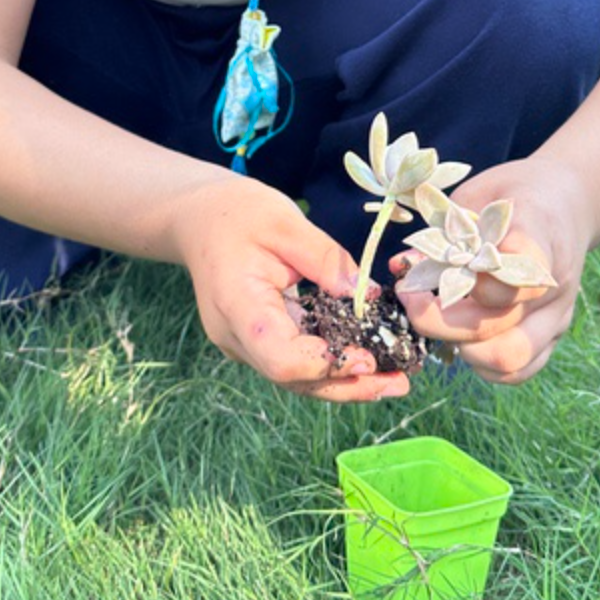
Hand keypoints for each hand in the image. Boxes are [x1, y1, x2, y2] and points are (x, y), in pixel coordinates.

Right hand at [175, 179, 411, 402]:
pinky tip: (367, 361)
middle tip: (400, 382)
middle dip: (348, 385)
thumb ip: (326, 260)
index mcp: (237, 305)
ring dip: (345, 382)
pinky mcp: (256, 342)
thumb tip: (368, 298)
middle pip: (294, 379)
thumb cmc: (238, 214)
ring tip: (395, 379)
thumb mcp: (285, 223)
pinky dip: (330, 365)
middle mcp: (236, 338)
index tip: (368, 356)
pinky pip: (295, 362)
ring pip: (296, 379)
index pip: (279, 357)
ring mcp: (243, 345)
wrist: (199, 219)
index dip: (325, 364)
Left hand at [388, 157, 594, 385]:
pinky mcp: (553, 336)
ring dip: (461, 349)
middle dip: (438, 320)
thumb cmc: (512, 195)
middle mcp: (553, 283)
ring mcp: (556, 315)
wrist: (564, 203)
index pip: (510, 272)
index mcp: (538, 236)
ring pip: (510, 358)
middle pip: (496, 324)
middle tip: (409, 299)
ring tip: (437, 323)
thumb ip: (448, 231)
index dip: (465, 277)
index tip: (429, 264)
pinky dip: (483, 365)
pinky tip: (462, 339)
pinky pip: (519, 370)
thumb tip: (406, 267)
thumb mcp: (478, 194)